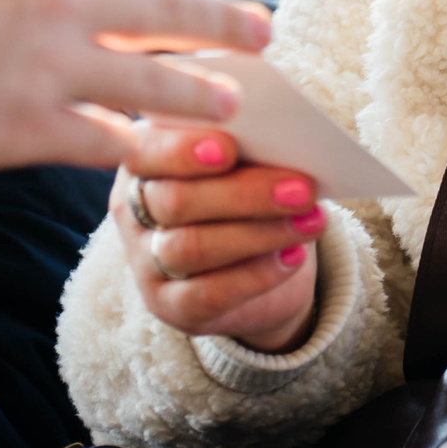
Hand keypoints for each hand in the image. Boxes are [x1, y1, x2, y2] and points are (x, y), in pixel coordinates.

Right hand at [0, 0, 272, 181]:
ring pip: (155, 80)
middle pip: (167, 7)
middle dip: (222, 20)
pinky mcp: (29, 128)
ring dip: (201, 93)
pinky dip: (140, 151)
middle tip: (261, 31)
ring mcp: (48, 66)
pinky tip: (161, 159)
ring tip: (234, 105)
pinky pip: (107, 141)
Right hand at [116, 119, 321, 353]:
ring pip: (191, 247)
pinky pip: (208, 294)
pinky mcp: (169, 305)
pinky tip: (294, 258)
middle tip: (303, 188)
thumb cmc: (247, 194)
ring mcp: (146, 262)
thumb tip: (283, 141)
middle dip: (244, 194)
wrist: (257, 265)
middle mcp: (134, 209)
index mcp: (144, 158)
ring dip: (259, 234)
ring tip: (312, 221)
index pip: (146, 148)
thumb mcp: (244, 163)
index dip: (181, 149)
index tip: (228, 148)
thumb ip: (248, 149)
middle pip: (175, 201)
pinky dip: (257, 275)